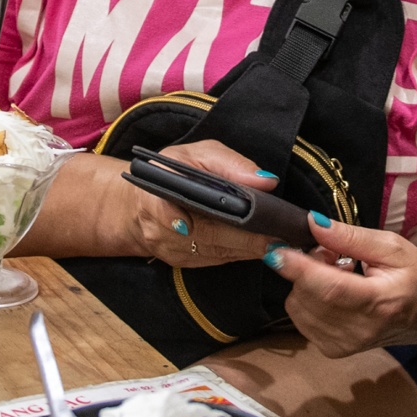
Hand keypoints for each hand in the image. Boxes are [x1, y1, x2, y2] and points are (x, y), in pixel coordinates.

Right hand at [118, 139, 275, 267]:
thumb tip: (264, 180)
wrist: (141, 203)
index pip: (166, 210)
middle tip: (275, 238)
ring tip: (274, 243)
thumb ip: (230, 164)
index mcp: (155, 193)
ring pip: (213, 252)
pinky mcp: (179, 262)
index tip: (225, 224)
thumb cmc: (173, 172)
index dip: (191, 219)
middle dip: (242, 239)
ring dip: (245, 249)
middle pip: (204, 236)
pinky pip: (214, 260)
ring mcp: (168, 248)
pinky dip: (237, 254)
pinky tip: (257, 248)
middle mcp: (158, 227)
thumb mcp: (197, 155)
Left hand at [263, 213, 416, 354]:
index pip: (330, 288)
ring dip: (305, 284)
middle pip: (308, 296)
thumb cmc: (414, 276)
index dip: (298, 268)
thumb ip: (350, 236)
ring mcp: (345, 344)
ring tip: (335, 273)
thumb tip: (312, 223)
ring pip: (298, 307)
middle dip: (304, 267)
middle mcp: (360, 330)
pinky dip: (306, 300)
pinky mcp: (334, 350)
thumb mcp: (392, 247)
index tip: (276, 250)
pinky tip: (330, 292)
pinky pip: (301, 319)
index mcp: (380, 302)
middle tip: (329, 253)